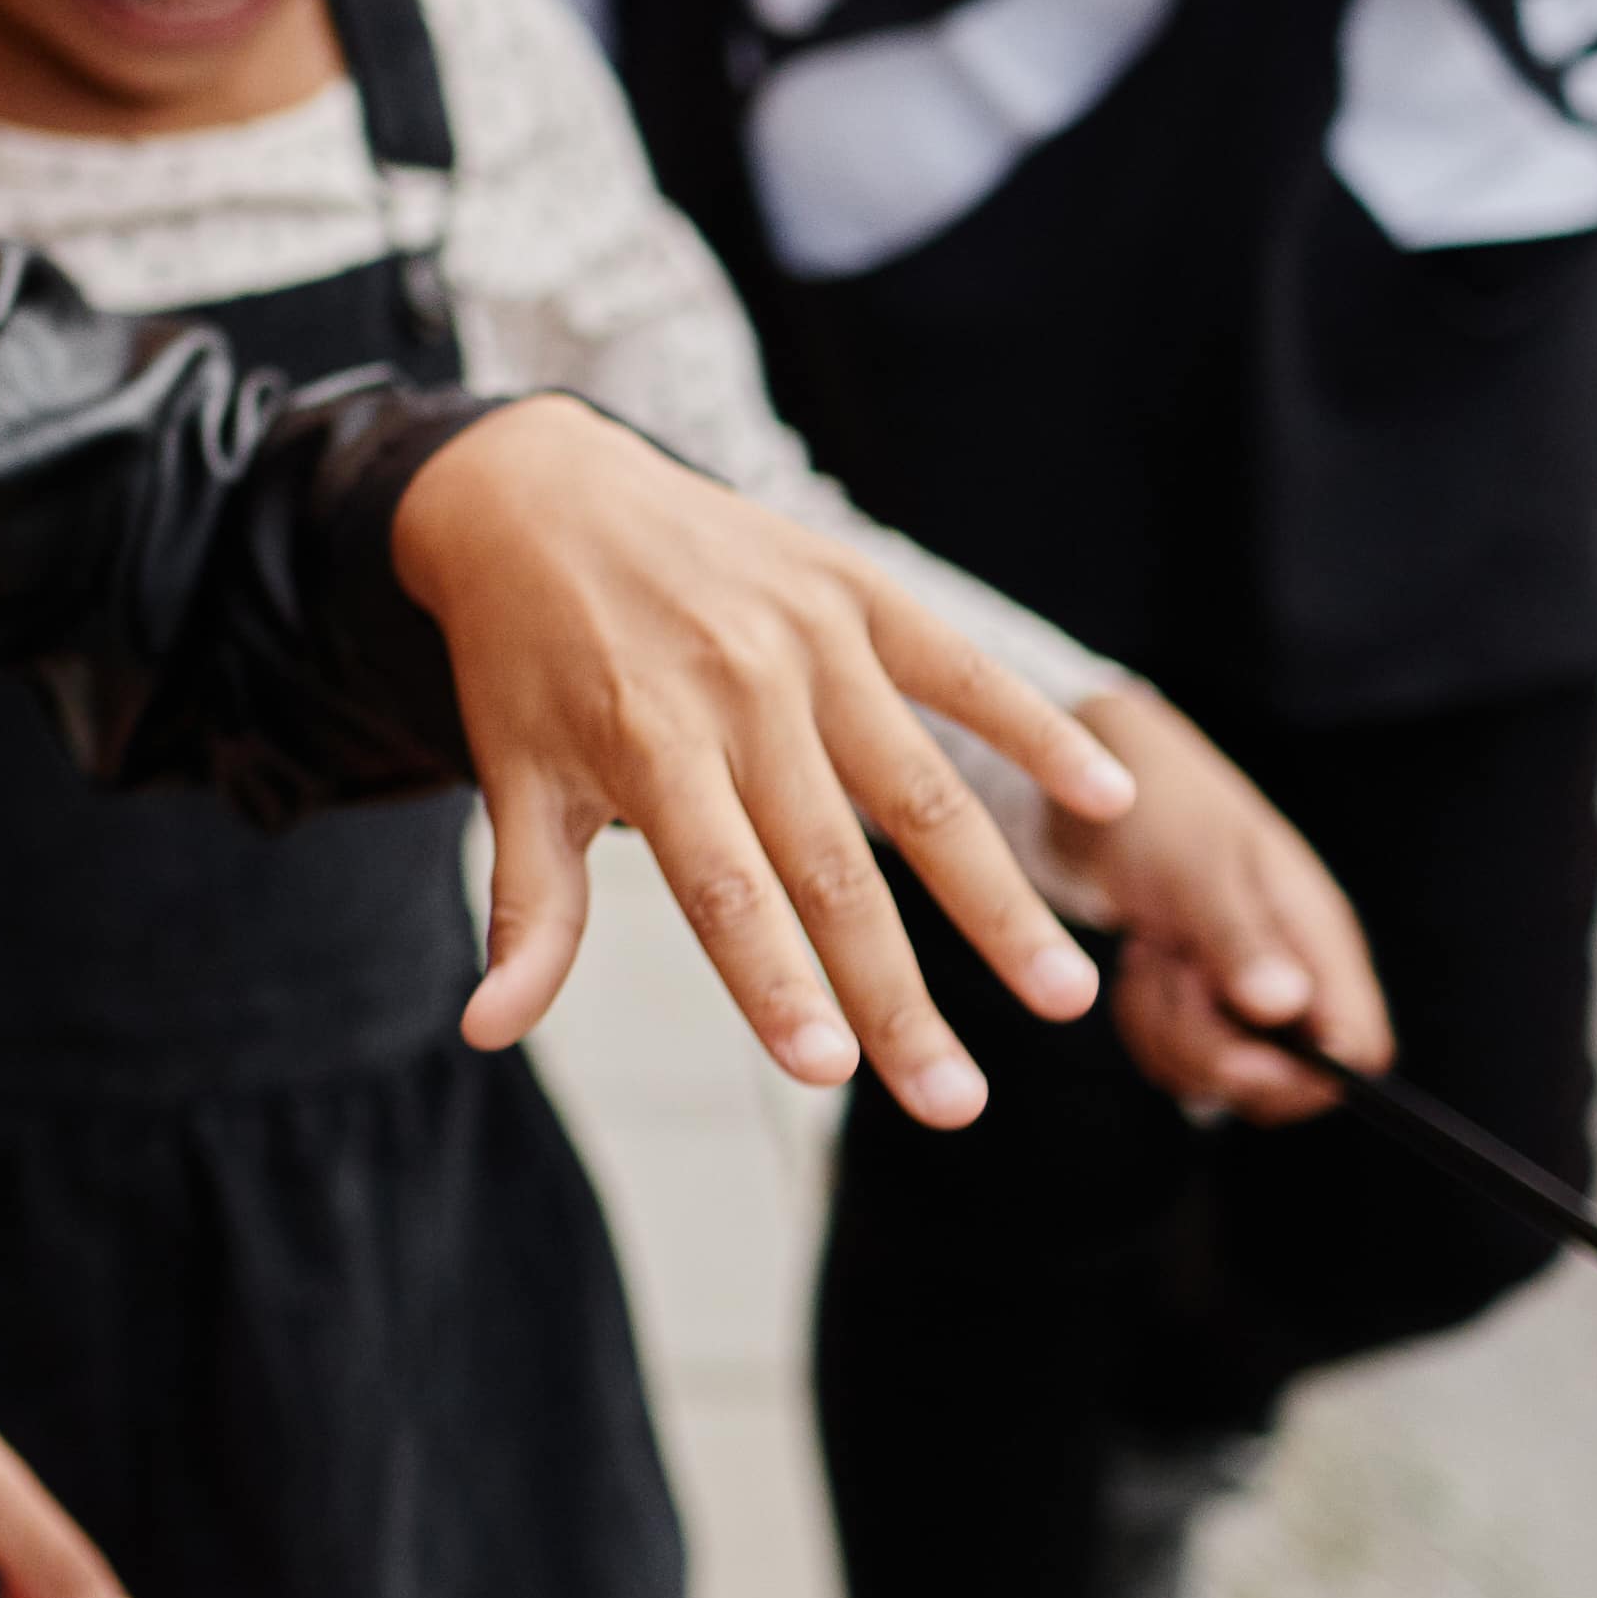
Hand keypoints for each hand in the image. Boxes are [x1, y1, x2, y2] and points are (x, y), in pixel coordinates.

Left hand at [392, 400, 1117, 1125]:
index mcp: (648, 746)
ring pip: (924, 792)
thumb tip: (487, 1032)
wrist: (541, 492)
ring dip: (1000, 900)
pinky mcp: (858, 591)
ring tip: (1067, 995)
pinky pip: (963, 669)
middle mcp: (740, 692)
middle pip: (835, 869)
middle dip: (899, 996)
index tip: (827, 1074)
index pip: (724, 891)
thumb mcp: (512, 777)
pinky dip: (1038, 728)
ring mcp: (810, 638)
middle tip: (960, 1105)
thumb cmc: (527, 658)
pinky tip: (1109, 798)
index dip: (775, 982)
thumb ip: (530, 912)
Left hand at [1045, 684, 1389, 1121]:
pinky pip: (1179, 1057)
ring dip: (1167, 1030)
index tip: (1229, 1050)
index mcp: (1318, 938)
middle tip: (1169, 970)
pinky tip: (1141, 962)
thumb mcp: (1193, 868)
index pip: (1359, 1050)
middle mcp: (1296, 974)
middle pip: (1283, 1081)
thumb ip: (1239, 938)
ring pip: (1221, 1077)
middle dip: (1208, 1048)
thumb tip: (1284, 1008)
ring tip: (1153, 951)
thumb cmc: (1155, 806)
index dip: (1303, 1076)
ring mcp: (1247, 992)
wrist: (1090, 782)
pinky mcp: (1202, 1002)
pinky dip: (1147, 1024)